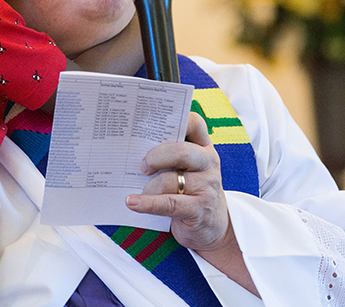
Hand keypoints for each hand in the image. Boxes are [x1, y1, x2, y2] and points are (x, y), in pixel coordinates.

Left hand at [124, 112, 258, 295]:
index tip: (151, 120)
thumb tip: (131, 145)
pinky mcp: (199, 210)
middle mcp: (208, 163)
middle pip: (182, 151)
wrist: (212, 226)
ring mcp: (206, 187)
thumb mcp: (186, 167)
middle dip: (156, 156)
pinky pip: (169, 203)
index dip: (176, 118)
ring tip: (136, 191)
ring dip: (149, 186)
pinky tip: (132, 202)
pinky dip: (147, 203)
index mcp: (203, 147)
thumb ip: (169, 153)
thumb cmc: (189, 189)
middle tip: (142, 165)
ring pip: (172, 180)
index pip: (194, 123)